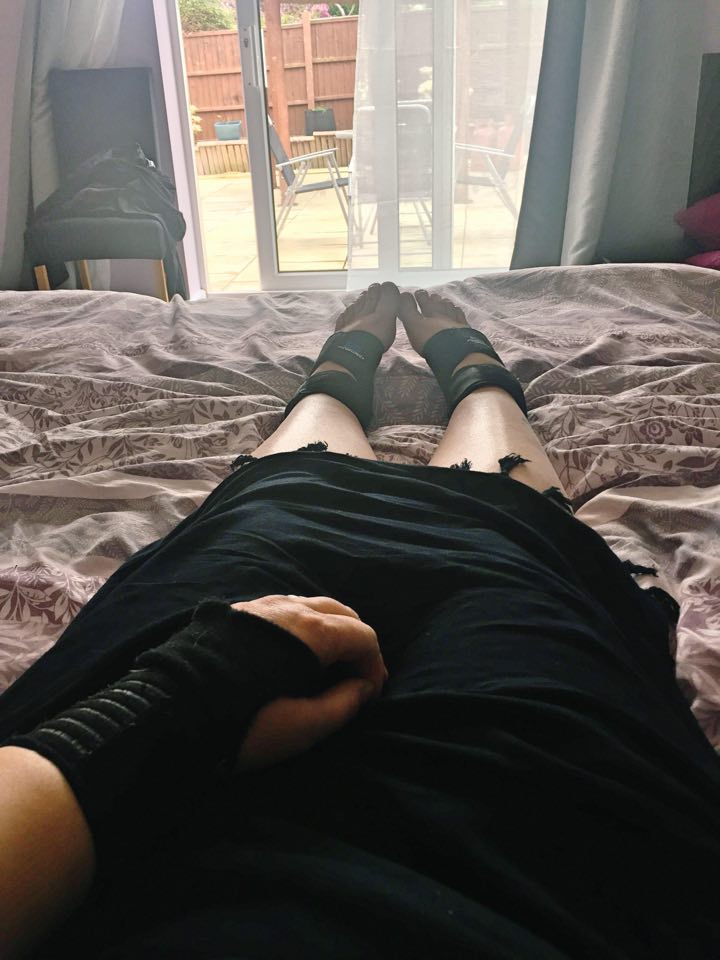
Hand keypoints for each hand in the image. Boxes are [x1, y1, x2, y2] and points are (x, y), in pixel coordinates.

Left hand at [231, 595, 387, 769]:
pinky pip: (284, 611)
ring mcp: (260, 604)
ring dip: (330, 634)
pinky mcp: (237, 612)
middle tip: (356, 680)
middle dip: (356, 644)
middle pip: (341, 613)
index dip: (374, 666)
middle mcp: (289, 607)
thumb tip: (361, 687)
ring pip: (311, 607)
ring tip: (326, 668)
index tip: (370, 696)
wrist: (168, 711)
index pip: (361, 636)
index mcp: (311, 631)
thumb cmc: (242, 723)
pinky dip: (302, 629)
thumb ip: (342, 706)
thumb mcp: (301, 728)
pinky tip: (291, 657)